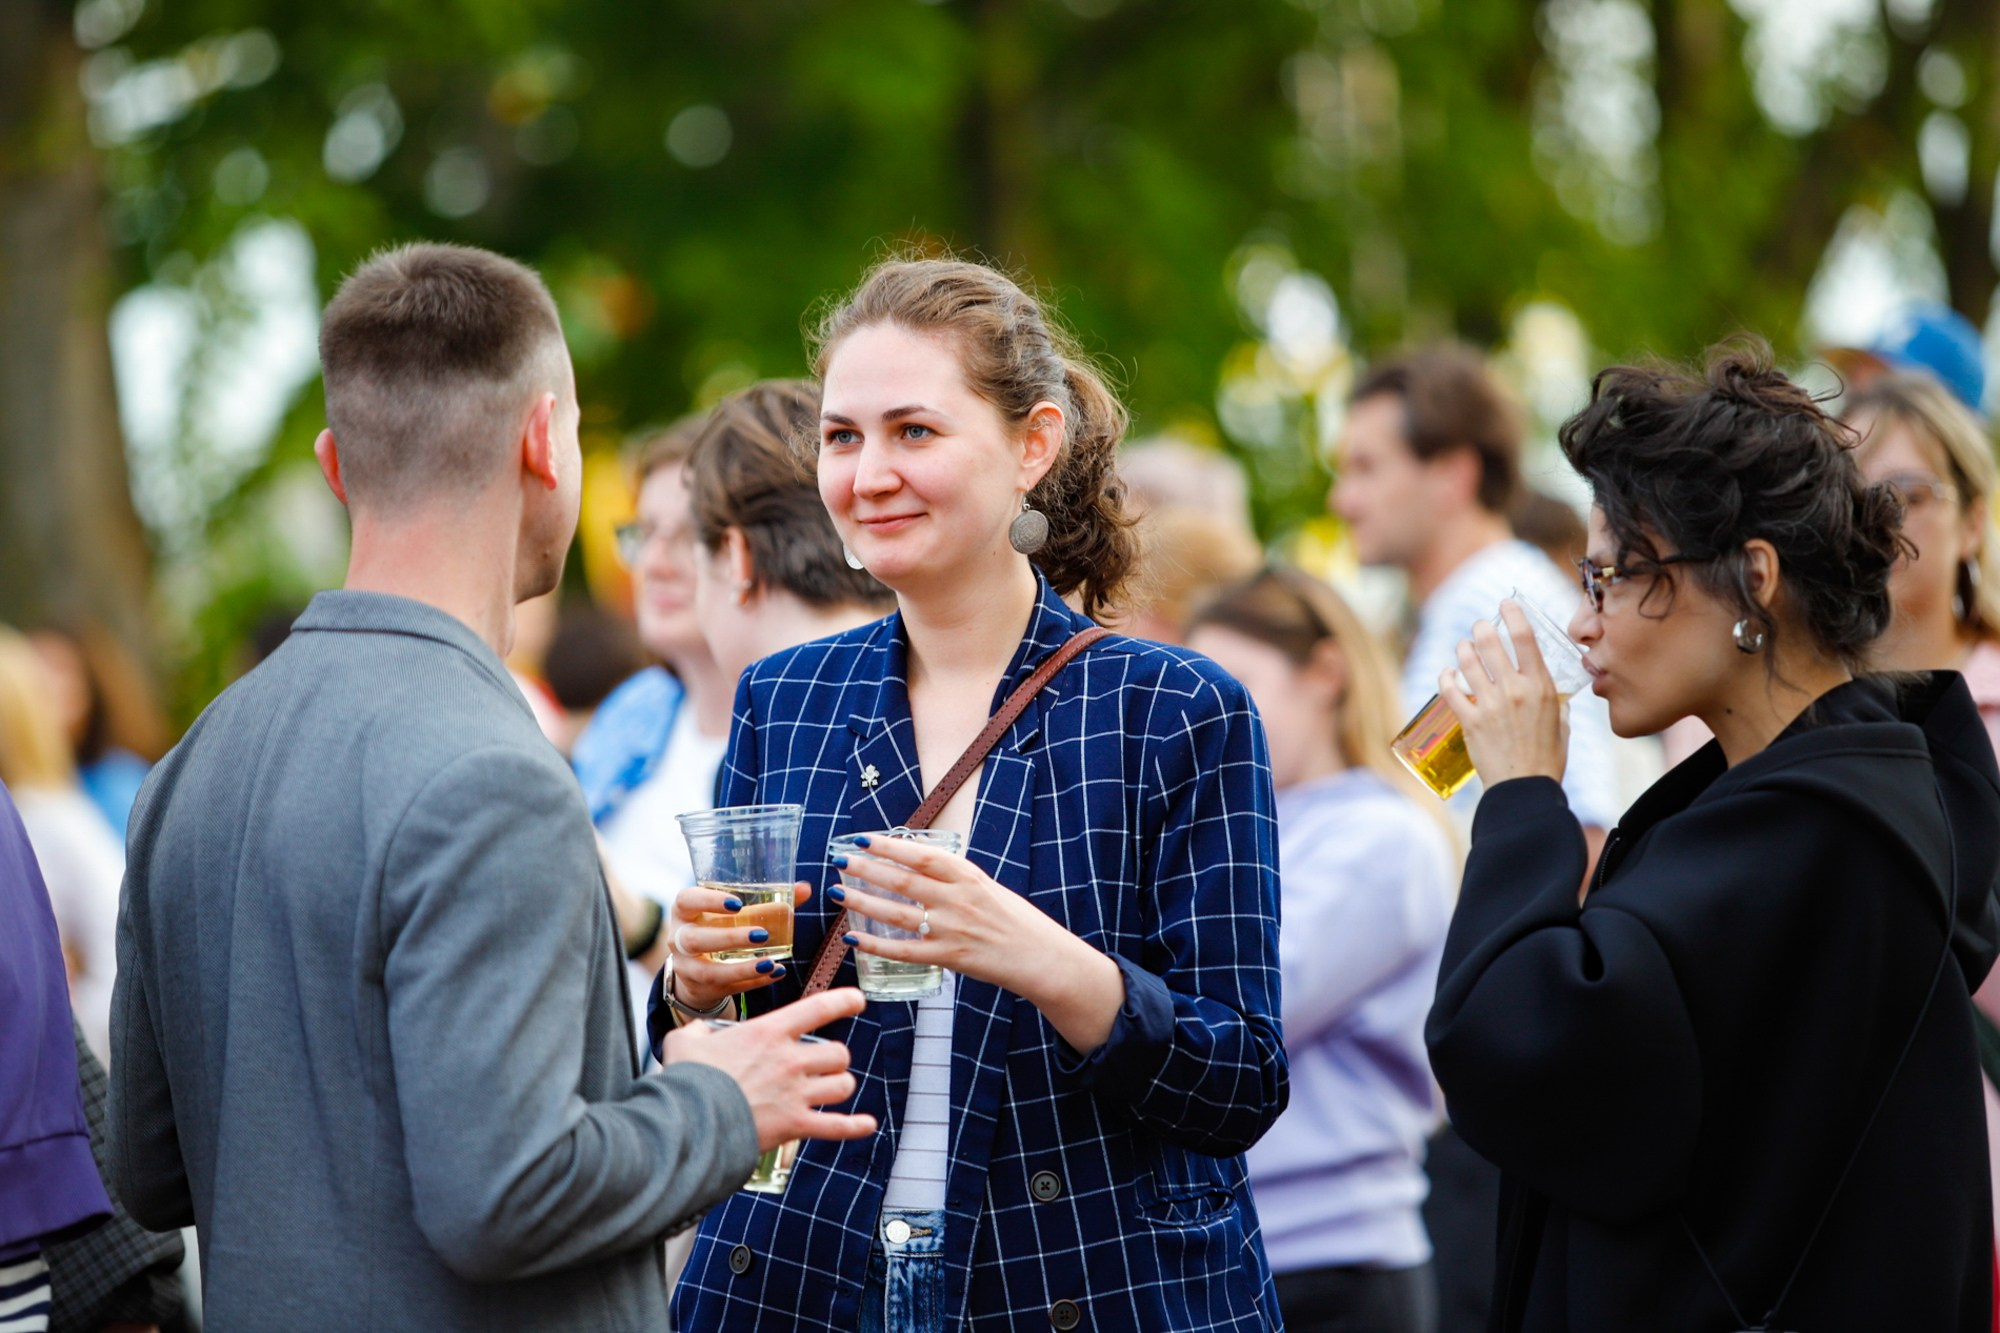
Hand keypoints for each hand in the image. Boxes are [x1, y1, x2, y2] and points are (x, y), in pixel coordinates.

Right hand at [662, 987, 876, 1149]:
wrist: (688, 1121)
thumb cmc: (687, 1079)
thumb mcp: (685, 1042)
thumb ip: (698, 1033)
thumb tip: (701, 1034)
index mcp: (769, 1033)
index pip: (819, 1007)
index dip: (845, 1001)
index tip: (858, 1000)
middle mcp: (790, 1060)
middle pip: (838, 1053)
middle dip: (835, 1058)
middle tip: (823, 1064)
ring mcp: (796, 1094)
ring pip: (842, 1085)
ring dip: (839, 1086)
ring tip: (828, 1089)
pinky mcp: (795, 1125)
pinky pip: (837, 1127)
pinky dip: (854, 1127)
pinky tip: (867, 1125)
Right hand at [665, 881, 812, 1011]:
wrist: (698, 965)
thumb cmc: (720, 927)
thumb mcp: (735, 913)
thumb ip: (768, 902)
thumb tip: (805, 888)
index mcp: (685, 911)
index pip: (686, 901)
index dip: (708, 901)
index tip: (737, 903)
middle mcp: (679, 939)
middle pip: (695, 939)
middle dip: (729, 937)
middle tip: (762, 934)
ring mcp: (687, 967)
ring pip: (707, 971)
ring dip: (741, 968)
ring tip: (769, 962)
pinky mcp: (702, 988)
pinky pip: (726, 987)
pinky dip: (752, 982)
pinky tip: (774, 973)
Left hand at [830, 836, 1123, 1051]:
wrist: (1042, 957)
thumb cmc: (1015, 920)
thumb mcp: (988, 887)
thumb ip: (954, 878)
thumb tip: (918, 864)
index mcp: (968, 877)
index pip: (922, 855)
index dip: (890, 846)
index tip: (863, 838)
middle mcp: (958, 900)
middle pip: (903, 881)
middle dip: (867, 869)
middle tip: (840, 859)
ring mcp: (952, 930)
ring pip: (897, 914)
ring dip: (863, 902)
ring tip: (839, 893)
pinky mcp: (948, 958)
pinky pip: (904, 951)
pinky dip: (876, 945)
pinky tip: (853, 939)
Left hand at [1438, 600, 1569, 787]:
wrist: (1524, 789)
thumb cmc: (1547, 760)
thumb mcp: (1562, 725)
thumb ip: (1556, 704)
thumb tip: (1553, 694)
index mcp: (1542, 688)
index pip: (1526, 639)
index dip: (1514, 615)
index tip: (1506, 603)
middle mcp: (1515, 690)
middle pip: (1491, 642)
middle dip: (1482, 628)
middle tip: (1479, 626)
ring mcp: (1490, 704)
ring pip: (1468, 661)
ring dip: (1463, 649)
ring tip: (1463, 647)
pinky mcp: (1469, 720)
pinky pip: (1450, 688)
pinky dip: (1446, 676)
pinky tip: (1447, 673)